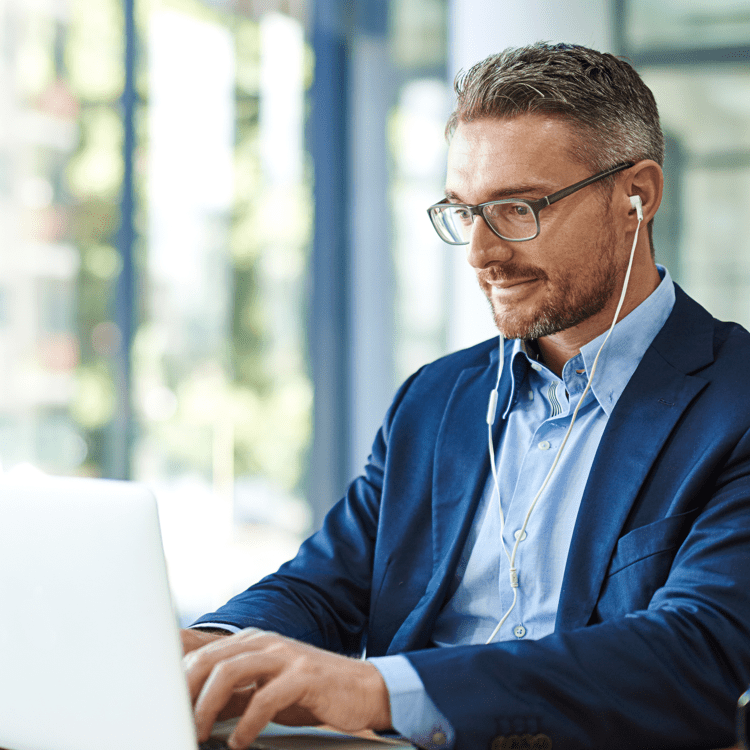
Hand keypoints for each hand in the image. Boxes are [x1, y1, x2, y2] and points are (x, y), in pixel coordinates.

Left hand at [183, 628, 392, 749]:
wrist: (362, 689)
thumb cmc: (310, 692)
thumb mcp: (265, 690)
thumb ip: (233, 695)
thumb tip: (194, 712)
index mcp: (252, 642)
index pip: (203, 653)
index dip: (177, 679)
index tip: (160, 707)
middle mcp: (265, 642)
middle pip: (210, 658)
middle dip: (185, 692)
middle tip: (172, 723)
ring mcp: (285, 656)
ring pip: (231, 671)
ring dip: (207, 706)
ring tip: (198, 732)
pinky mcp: (304, 676)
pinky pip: (265, 697)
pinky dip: (246, 722)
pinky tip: (239, 741)